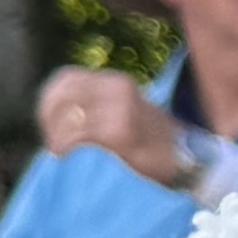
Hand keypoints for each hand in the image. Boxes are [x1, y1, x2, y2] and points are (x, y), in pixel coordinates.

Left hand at [35, 66, 193, 188]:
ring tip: (59, 151)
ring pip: (67, 116)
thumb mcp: (122, 112)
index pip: (65, 79)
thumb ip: (95, 106)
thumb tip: (55, 116)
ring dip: (56, 136)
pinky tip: (66, 155)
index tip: (49, 124)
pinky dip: (65, 145)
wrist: (190, 159)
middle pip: (62, 96)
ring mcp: (120, 108)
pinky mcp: (121, 131)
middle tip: (53, 141)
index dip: (49, 101)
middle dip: (48, 119)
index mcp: (115, 81)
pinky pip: (79, 134)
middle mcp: (117, 87)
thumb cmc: (150, 142)